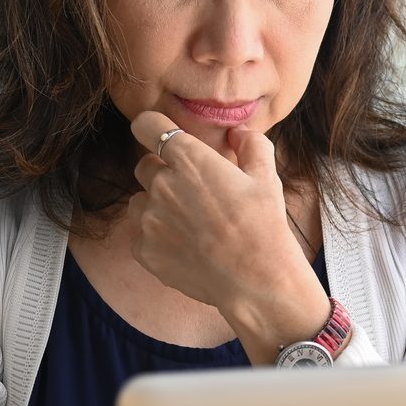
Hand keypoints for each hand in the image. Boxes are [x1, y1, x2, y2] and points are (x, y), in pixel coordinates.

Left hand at [127, 113, 303, 310]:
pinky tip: (185, 246)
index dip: (151, 126)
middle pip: (144, 166)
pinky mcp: (144, 249)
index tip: (157, 133)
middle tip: (191, 192)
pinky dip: (156, 238)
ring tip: (187, 222)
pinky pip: (140, 234)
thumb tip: (236, 134)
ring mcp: (150, 219)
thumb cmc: (263, 226)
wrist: (256, 280)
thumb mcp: (266, 176)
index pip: (148, 125)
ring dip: (155, 205)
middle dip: (163, 173)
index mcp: (190, 159)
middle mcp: (162, 184)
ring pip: (139, 201)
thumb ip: (250, 144)